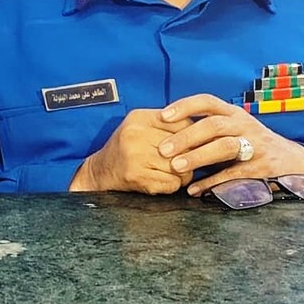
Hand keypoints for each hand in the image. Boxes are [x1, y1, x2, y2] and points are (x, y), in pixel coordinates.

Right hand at [68, 109, 186, 194]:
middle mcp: (136, 135)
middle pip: (184, 146)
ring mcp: (135, 157)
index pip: (183, 123)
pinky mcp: (136, 177)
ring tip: (171, 172)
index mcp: (139, 118)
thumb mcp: (141, 126)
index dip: (192, 136)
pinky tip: (162, 181)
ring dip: (182, 173)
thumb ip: (167, 124)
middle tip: (183, 161)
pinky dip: (172, 185)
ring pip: (181, 167)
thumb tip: (204, 131)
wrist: (99, 171)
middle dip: (188, 157)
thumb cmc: (125, 148)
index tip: (192, 144)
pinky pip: (172, 183)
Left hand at [152, 92, 303, 196]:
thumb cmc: (250, 143)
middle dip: (186, 137)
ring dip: (198, 157)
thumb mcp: (232, 129)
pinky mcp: (262, 167)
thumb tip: (164, 134)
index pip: (207, 101)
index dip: (184, 106)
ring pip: (225, 147)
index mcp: (233, 113)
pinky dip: (213, 182)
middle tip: (163, 149)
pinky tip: (194, 189)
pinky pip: (234, 174)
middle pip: (214, 125)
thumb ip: (205, 129)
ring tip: (176, 167)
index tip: (162, 117)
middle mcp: (245, 125)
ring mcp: (256, 145)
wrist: (292, 159)